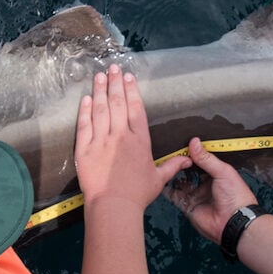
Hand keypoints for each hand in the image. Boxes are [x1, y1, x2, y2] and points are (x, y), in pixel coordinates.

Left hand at [75, 64, 192, 208]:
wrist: (113, 206)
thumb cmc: (138, 194)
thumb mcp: (158, 178)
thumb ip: (172, 165)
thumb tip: (188, 160)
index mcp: (139, 140)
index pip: (135, 109)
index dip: (132, 91)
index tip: (128, 77)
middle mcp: (121, 136)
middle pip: (117, 103)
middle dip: (115, 83)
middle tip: (113, 67)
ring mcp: (101, 141)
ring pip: (100, 109)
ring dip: (100, 90)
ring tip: (99, 75)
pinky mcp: (85, 149)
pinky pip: (84, 125)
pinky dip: (85, 110)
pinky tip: (86, 98)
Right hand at [161, 138, 259, 243]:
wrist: (233, 222)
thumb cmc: (236, 196)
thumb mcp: (222, 172)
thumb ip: (206, 158)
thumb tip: (194, 142)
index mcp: (217, 173)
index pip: (202, 160)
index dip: (193, 152)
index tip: (182, 143)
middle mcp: (206, 183)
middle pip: (190, 170)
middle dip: (181, 163)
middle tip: (171, 152)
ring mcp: (196, 195)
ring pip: (180, 182)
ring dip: (173, 174)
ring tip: (165, 163)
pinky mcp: (188, 206)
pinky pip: (175, 196)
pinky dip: (167, 189)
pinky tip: (162, 179)